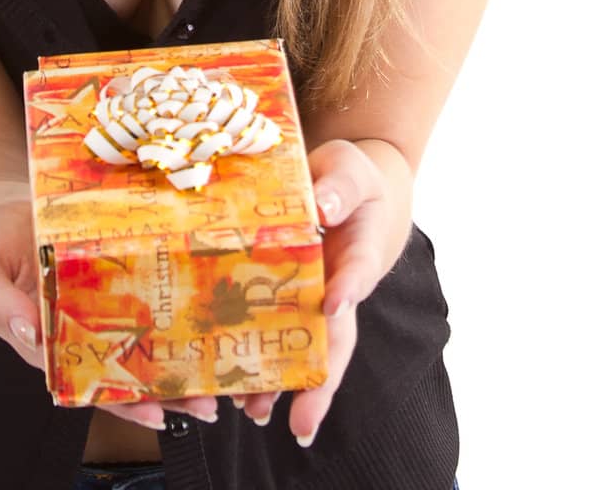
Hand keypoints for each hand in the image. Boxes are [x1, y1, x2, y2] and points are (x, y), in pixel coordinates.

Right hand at [0, 181, 219, 431]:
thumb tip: (29, 332)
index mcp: (39, 339)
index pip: (84, 379)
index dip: (119, 398)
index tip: (155, 411)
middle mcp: (70, 330)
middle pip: (119, 370)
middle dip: (161, 392)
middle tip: (206, 404)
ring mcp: (88, 307)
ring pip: (134, 344)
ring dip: (171, 366)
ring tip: (214, 383)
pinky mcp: (101, 279)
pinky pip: (134, 301)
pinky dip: (164, 317)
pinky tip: (197, 324)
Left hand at [233, 138, 412, 447]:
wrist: (341, 187)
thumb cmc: (346, 178)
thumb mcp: (349, 168)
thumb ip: (341, 185)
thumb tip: (325, 205)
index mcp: (360, 248)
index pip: (358, 269)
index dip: (348, 288)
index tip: (333, 305)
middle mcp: (339, 285)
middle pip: (336, 338)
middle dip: (321, 382)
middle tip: (301, 424)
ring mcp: (314, 297)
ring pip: (306, 349)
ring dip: (284, 385)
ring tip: (254, 413)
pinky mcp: (286, 299)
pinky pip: (277, 333)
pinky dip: (259, 361)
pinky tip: (232, 387)